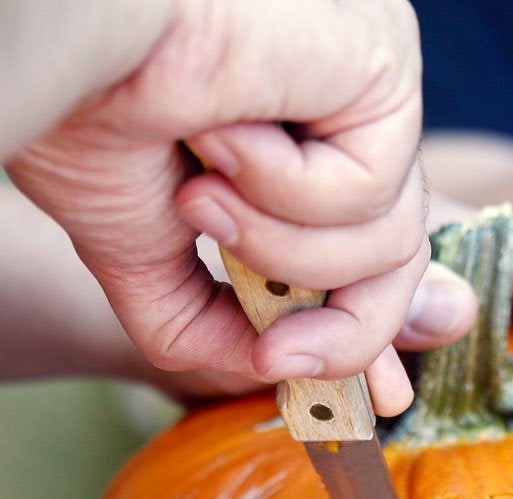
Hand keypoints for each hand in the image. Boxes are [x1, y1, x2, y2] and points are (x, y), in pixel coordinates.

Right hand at [6, 0, 473, 416]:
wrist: (61, 34)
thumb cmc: (85, 103)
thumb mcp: (141, 245)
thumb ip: (210, 318)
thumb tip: (278, 371)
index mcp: (302, 149)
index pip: (371, 255)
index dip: (368, 331)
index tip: (362, 393)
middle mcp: (345, 118)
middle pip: (397, 263)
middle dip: (349, 335)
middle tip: (280, 360)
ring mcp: (369, 92)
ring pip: (391, 241)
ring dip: (284, 250)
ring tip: (201, 198)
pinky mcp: (385, 65)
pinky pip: (376, 192)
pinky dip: (290, 193)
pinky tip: (230, 136)